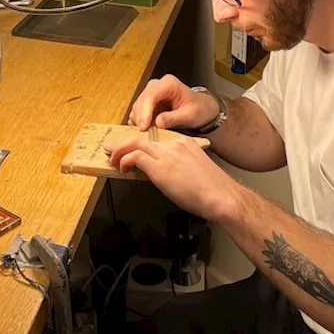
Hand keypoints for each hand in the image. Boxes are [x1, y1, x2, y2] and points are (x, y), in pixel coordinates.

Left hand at [105, 136, 240, 222]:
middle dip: (123, 143)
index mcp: (184, 143)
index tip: (131, 147)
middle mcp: (174, 144)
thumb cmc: (213, 190)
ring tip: (113, 159)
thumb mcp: (194, 170)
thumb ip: (178, 166)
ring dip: (120, 151)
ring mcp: (167, 154)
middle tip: (112, 149)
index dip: (139, 142)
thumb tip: (163, 173)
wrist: (222, 196)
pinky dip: (125, 161)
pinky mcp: (161, 167)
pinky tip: (123, 169)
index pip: (155, 138)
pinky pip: (135, 157)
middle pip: (142, 137)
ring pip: (135, 144)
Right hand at [128, 75, 218, 131]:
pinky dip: (141, 122)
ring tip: (150, 132)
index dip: (145, 111)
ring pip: (137, 107)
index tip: (143, 126)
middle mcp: (157, 85)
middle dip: (141, 118)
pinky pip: (138, 113)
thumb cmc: (198, 109)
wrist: (201, 109)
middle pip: (141, 101)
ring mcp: (151, 93)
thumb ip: (174, 118)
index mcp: (169, 84)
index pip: (151, 95)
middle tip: (145, 133)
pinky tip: (149, 130)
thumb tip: (158, 122)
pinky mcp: (147, 103)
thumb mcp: (189, 115)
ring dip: (140, 121)